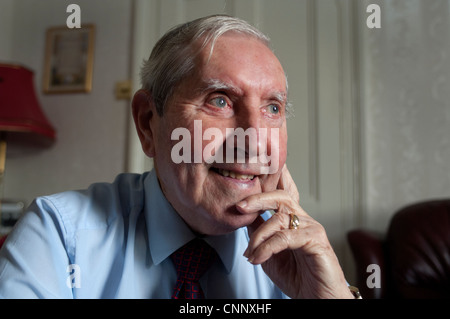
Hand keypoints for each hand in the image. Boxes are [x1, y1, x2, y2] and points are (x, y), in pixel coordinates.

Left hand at [236, 165, 352, 298]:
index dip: (258, 196)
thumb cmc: (298, 279)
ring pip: (279, 219)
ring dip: (258, 237)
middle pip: (281, 198)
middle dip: (258, 200)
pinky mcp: (317, 240)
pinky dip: (268, 247)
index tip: (237, 204)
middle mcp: (304, 221)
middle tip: (240, 207)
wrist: (317, 300)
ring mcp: (312, 229)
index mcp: (293, 222)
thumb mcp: (270, 255)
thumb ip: (260, 236)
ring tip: (250, 254)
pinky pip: (286, 237)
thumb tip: (245, 219)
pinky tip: (259, 258)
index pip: (277, 198)